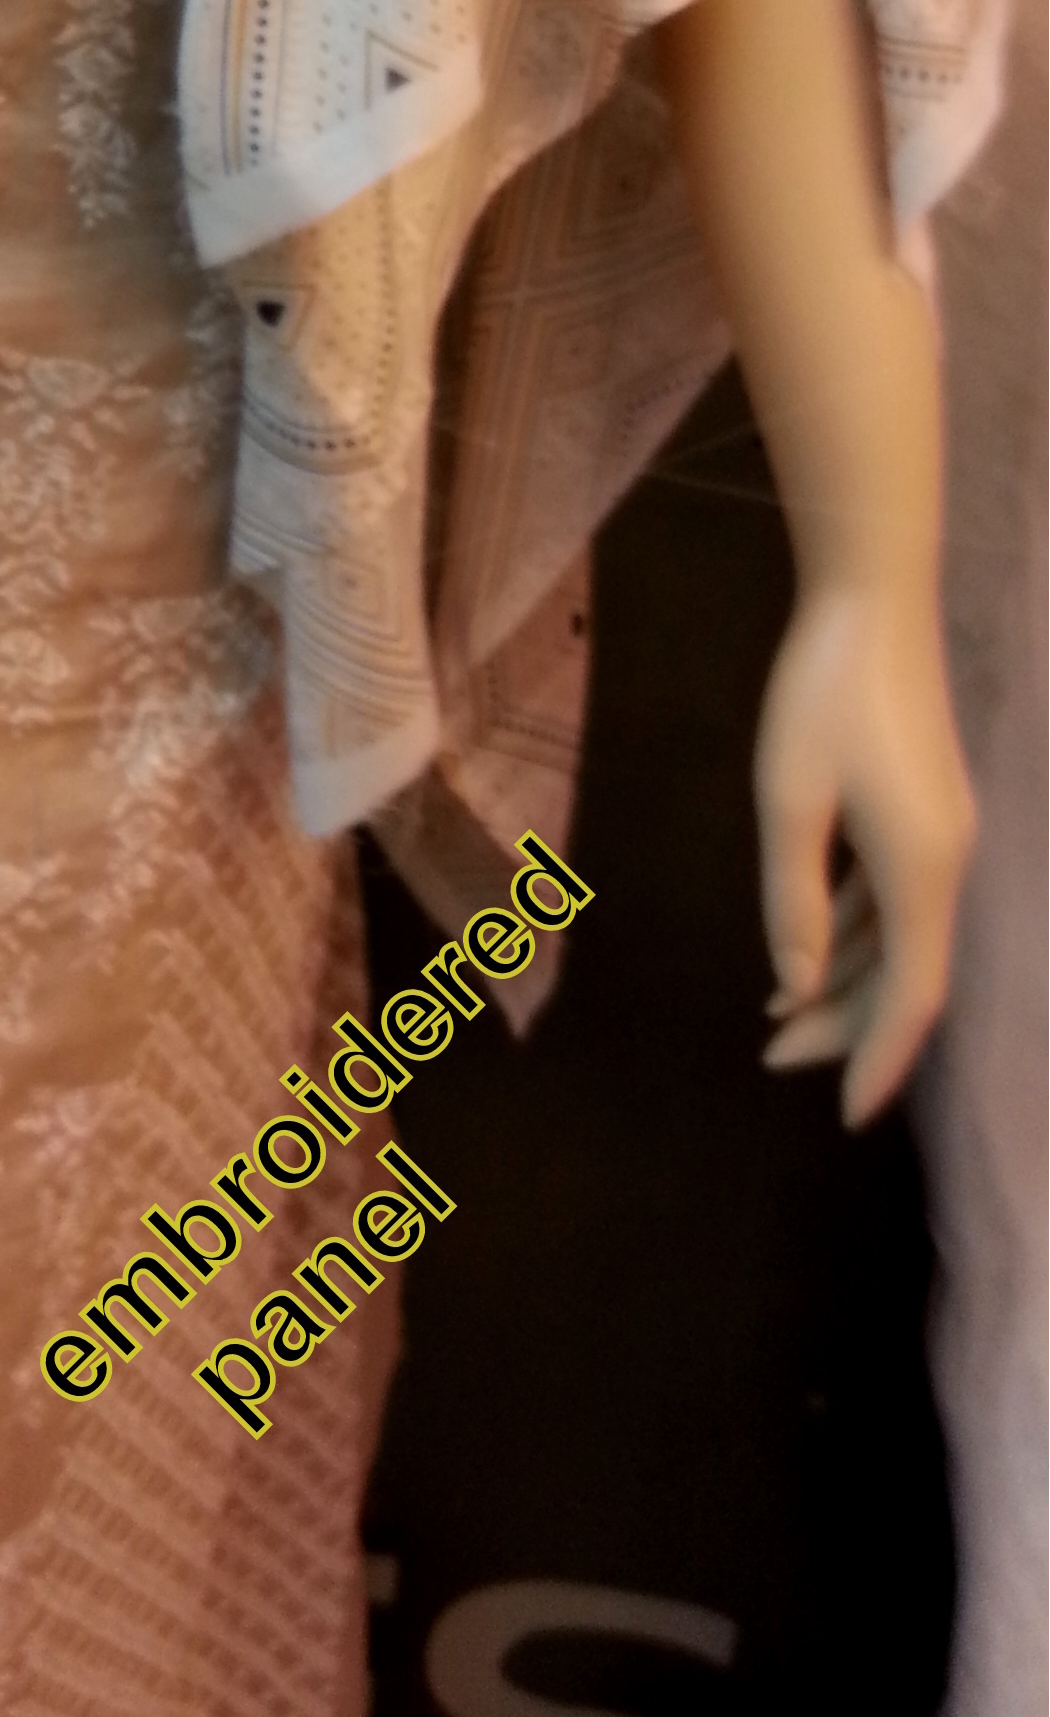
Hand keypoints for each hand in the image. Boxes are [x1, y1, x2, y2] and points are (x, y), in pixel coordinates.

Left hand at [755, 576, 975, 1127]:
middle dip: (844, 1024)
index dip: (879, 1060)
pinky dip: (851, 928)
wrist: (874, 598)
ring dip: (842, 976)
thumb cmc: (824, 692)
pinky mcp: (925, 807)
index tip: (848, 1118)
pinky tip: (804, 943)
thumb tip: (794, 985)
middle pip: (905, 973)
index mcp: (922, 870)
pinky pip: (893, 895)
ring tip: (776, 1013)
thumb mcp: (790, 798)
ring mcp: (939, 833)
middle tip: (771, 1058)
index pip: (911, 996)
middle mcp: (946, 861)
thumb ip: (793, 897)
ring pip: (898, 935)